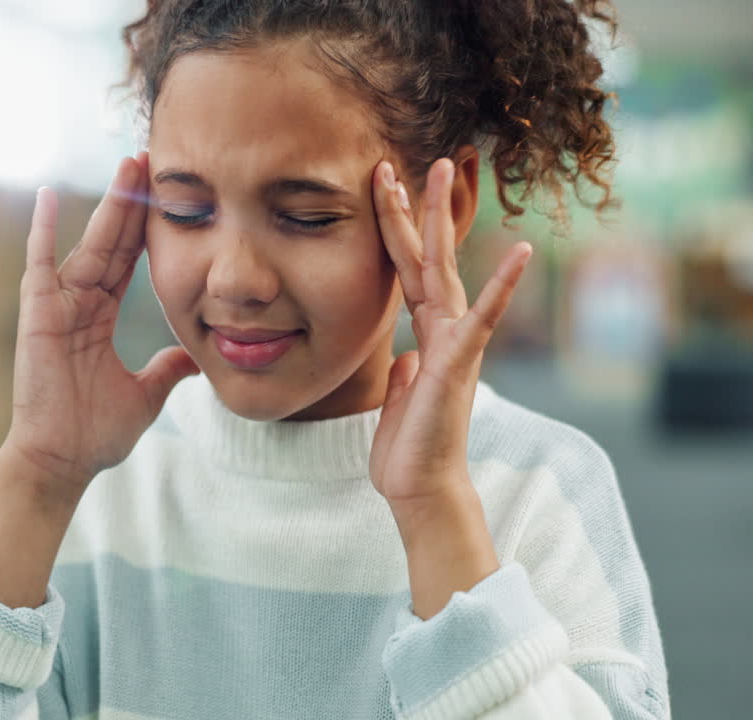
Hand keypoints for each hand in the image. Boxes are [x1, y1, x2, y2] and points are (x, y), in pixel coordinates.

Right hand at [4, 153, 199, 503]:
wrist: (62, 461)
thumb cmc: (94, 433)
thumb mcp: (146, 395)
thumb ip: (167, 370)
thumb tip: (195, 357)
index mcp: (99, 317)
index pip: (129, 260)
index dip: (148, 226)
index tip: (168, 192)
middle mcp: (78, 303)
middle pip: (112, 242)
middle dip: (132, 201)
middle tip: (150, 158)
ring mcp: (56, 306)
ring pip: (88, 245)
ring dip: (108, 206)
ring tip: (127, 167)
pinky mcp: (36, 314)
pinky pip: (38, 265)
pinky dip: (40, 231)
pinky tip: (45, 195)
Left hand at [368, 158, 532, 506]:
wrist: (420, 486)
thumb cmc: (409, 446)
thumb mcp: (399, 397)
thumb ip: (405, 369)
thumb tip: (404, 357)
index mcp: (426, 332)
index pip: (405, 268)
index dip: (392, 227)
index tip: (379, 186)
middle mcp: (443, 328)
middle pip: (423, 255)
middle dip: (411, 207)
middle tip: (398, 159)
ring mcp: (454, 341)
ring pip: (443, 269)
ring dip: (441, 220)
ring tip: (443, 171)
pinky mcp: (459, 362)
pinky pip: (484, 318)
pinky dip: (502, 287)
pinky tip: (520, 253)